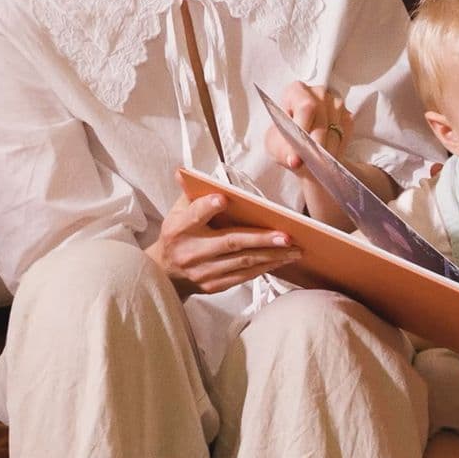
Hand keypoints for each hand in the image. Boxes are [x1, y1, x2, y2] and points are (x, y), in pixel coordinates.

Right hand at [147, 189, 298, 298]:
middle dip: (261, 239)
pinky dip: (265, 267)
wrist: (164, 275)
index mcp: (179, 229)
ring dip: (271, 255)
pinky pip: (243, 276)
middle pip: (230, 242)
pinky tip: (281, 259)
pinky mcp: (213, 285)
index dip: (208, 206)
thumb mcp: (176, 212)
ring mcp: (203, 271)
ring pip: (243, 262)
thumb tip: (186, 172)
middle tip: (286, 235)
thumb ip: (189, 193)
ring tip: (294, 248)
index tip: (224, 198)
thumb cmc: (177, 235)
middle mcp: (192, 251)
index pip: (194, 215)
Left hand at [263, 80, 353, 171]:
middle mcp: (318, 93)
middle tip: (311, 163)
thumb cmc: (285, 143)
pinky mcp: (347, 116)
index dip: (304, 128)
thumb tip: (294, 161)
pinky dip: (338, 149)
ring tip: (318, 164)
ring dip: (328, 150)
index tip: (300, 151)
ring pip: (336, 129)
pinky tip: (328, 158)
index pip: (305, 107)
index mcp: (295, 92)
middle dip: (317, 145)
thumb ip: (284, 152)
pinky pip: (346, 134)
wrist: (301, 152)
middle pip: (322, 119)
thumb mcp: (276, 147)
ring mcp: (335, 103)